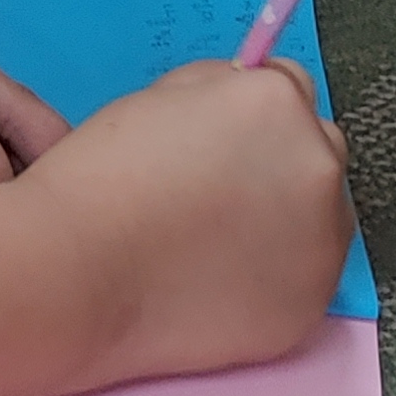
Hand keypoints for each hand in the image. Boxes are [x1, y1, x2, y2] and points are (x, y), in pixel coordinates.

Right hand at [20, 59, 354, 381]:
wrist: (72, 274)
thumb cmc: (97, 182)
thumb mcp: (156, 99)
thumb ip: (215, 91)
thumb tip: (242, 103)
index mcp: (276, 103)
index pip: (289, 89)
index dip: (246, 116)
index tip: (214, 145)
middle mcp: (318, 165)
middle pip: (317, 151)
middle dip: (278, 165)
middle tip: (212, 198)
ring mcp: (322, 242)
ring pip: (319, 220)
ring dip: (283, 223)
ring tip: (208, 247)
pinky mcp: (307, 306)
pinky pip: (301, 281)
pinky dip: (269, 280)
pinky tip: (212, 286)